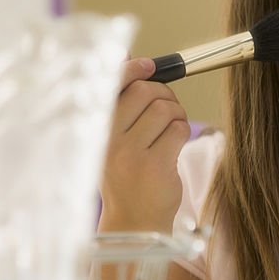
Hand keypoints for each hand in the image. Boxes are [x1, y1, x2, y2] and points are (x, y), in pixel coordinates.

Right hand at [99, 57, 190, 231]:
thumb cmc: (124, 178)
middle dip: (164, 95)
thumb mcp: (110, 141)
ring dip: (176, 115)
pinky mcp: (155, 165)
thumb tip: (125, 55)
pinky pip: (179, 130)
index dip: (133, 68)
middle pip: (145, 92)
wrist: (133, 224)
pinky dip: (182, 133)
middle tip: (167, 110)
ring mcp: (131, 154)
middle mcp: (109, 140)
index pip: (112, 84)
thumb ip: (117, 103)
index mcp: (95, 130)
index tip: (149, 66)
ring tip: (170, 131)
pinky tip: (173, 147)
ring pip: (166, 109)